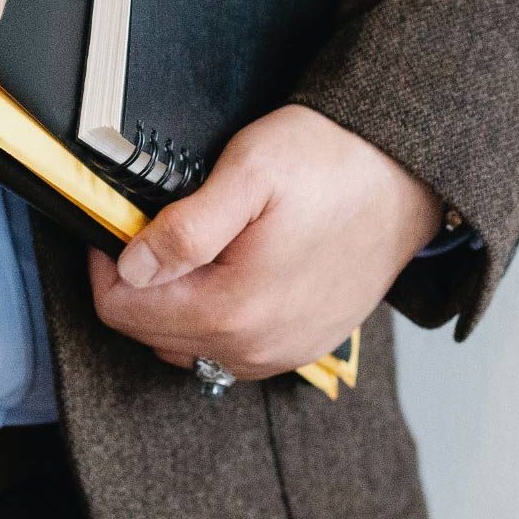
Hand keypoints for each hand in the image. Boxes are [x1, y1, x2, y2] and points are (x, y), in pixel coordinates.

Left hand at [88, 104, 443, 379]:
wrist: (409, 177)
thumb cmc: (335, 164)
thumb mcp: (250, 172)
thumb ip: (184, 228)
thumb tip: (130, 266)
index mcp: (233, 310)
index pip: (122, 310)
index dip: (109, 261)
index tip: (122, 223)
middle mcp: (255, 349)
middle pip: (151, 332)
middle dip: (142, 282)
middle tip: (162, 225)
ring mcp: (282, 353)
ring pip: (188, 344)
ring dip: (176, 301)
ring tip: (200, 246)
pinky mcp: (303, 347)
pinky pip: (230, 348)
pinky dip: (215, 315)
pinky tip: (232, 270)